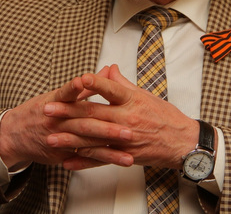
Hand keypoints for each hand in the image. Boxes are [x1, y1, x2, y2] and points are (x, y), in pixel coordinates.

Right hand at [0, 70, 132, 169]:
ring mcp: (60, 138)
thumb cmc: (40, 110)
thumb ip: (86, 86)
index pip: (67, 93)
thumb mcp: (58, 95)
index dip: (76, 88)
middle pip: (83, 123)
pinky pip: (84, 158)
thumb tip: (109, 70)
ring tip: (129, 155)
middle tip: (128, 130)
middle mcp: (57, 120)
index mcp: (56, 102)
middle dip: (107, 129)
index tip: (86, 82)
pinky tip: (118, 160)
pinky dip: (102, 160)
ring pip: (87, 144)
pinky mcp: (62, 153)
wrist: (14, 134)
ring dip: (109, 150)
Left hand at [44, 65, 198, 170]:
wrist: (183, 143)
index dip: (94, 84)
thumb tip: (109, 68)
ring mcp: (125, 139)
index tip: (78, 79)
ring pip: (93, 139)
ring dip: (70, 138)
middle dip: (68, 111)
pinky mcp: (125, 155)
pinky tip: (68, 160)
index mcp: (132, 101)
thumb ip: (122, 83)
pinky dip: (83, 161)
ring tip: (51, 137)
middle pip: (94, 114)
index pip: (111, 89)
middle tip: (48, 109)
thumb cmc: (165, 117)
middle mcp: (127, 119)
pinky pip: (100, 159)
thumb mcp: (145, 95)